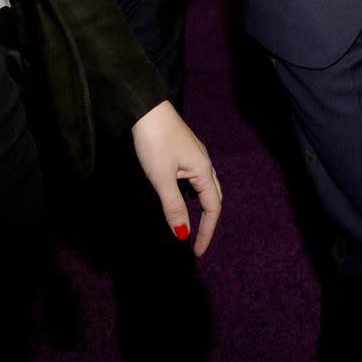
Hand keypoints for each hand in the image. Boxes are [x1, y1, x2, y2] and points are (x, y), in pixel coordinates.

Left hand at [131, 100, 221, 256]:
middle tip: (198, 241)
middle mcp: (204, 162)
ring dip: (202, 206)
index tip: (197, 252)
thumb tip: (183, 234)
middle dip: (209, 220)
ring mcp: (195, 154)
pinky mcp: (184, 150)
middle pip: (214, 196)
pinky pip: (196, 177)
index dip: (206, 232)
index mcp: (203, 170)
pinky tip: (182, 195)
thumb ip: (174, 207)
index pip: (213, 208)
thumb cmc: (155, 142)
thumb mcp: (162, 178)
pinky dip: (193, 193)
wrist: (147, 109)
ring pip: (205, 186)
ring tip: (192, 223)